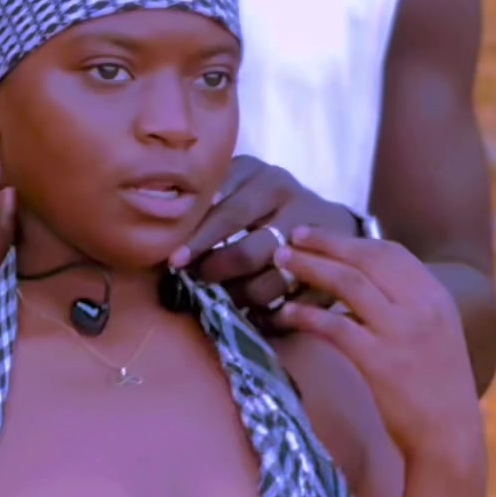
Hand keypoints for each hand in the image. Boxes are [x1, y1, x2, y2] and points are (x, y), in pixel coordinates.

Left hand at [169, 156, 355, 316]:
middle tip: (197, 283)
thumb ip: (209, 203)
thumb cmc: (265, 204)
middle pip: (248, 251)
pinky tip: (253, 315)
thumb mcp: (240, 188)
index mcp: (267, 181)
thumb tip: (162, 233)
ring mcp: (317, 240)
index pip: (228, 214)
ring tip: (222, 300)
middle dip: (216, 272)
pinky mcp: (333, 272)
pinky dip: (270, 315)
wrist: (328, 220)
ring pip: (270, 283)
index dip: (199, 240)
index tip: (174, 261)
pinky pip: (295, 304)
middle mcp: (295, 205)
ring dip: (239, 297)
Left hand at [273, 227, 483, 464]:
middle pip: (367, 259)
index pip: (390, 252)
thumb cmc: (434, 386)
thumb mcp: (433, 333)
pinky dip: (306, 315)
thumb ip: (405, 304)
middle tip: (291, 237)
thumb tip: (360, 278)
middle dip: (325, 243)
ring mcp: (402, 333)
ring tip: (281, 262)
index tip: (318, 235)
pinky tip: (285, 313)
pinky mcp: (380, 362)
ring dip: (310, 268)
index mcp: (436, 296)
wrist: (448, 434)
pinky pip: (336, 326)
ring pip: (349, 284)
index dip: (349, 239)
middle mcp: (422, 307)